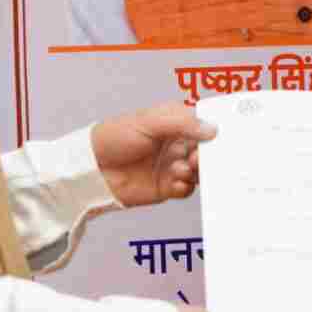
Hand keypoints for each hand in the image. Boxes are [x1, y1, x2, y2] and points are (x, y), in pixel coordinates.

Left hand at [91, 102, 216, 207]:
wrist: (92, 168)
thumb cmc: (113, 137)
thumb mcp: (148, 121)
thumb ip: (182, 123)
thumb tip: (211, 128)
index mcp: (174, 124)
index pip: (203, 125)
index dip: (213, 131)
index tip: (219, 137)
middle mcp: (175, 144)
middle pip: (205, 151)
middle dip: (205, 155)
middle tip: (196, 157)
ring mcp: (172, 166)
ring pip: (199, 171)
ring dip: (195, 171)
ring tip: (181, 168)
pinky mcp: (167, 187)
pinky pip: (187, 189)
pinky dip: (185, 186)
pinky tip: (175, 182)